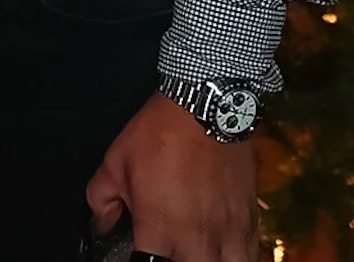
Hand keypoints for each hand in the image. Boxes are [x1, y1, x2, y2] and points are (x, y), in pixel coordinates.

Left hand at [85, 93, 255, 261]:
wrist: (205, 107)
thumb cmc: (158, 134)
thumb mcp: (115, 162)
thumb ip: (102, 200)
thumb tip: (102, 224)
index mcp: (160, 229)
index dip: (142, 261)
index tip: (142, 249)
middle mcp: (197, 239)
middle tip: (171, 249)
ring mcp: (229, 232)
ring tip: (199, 252)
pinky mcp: (251, 219)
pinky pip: (251, 254)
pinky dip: (238, 256)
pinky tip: (225, 249)